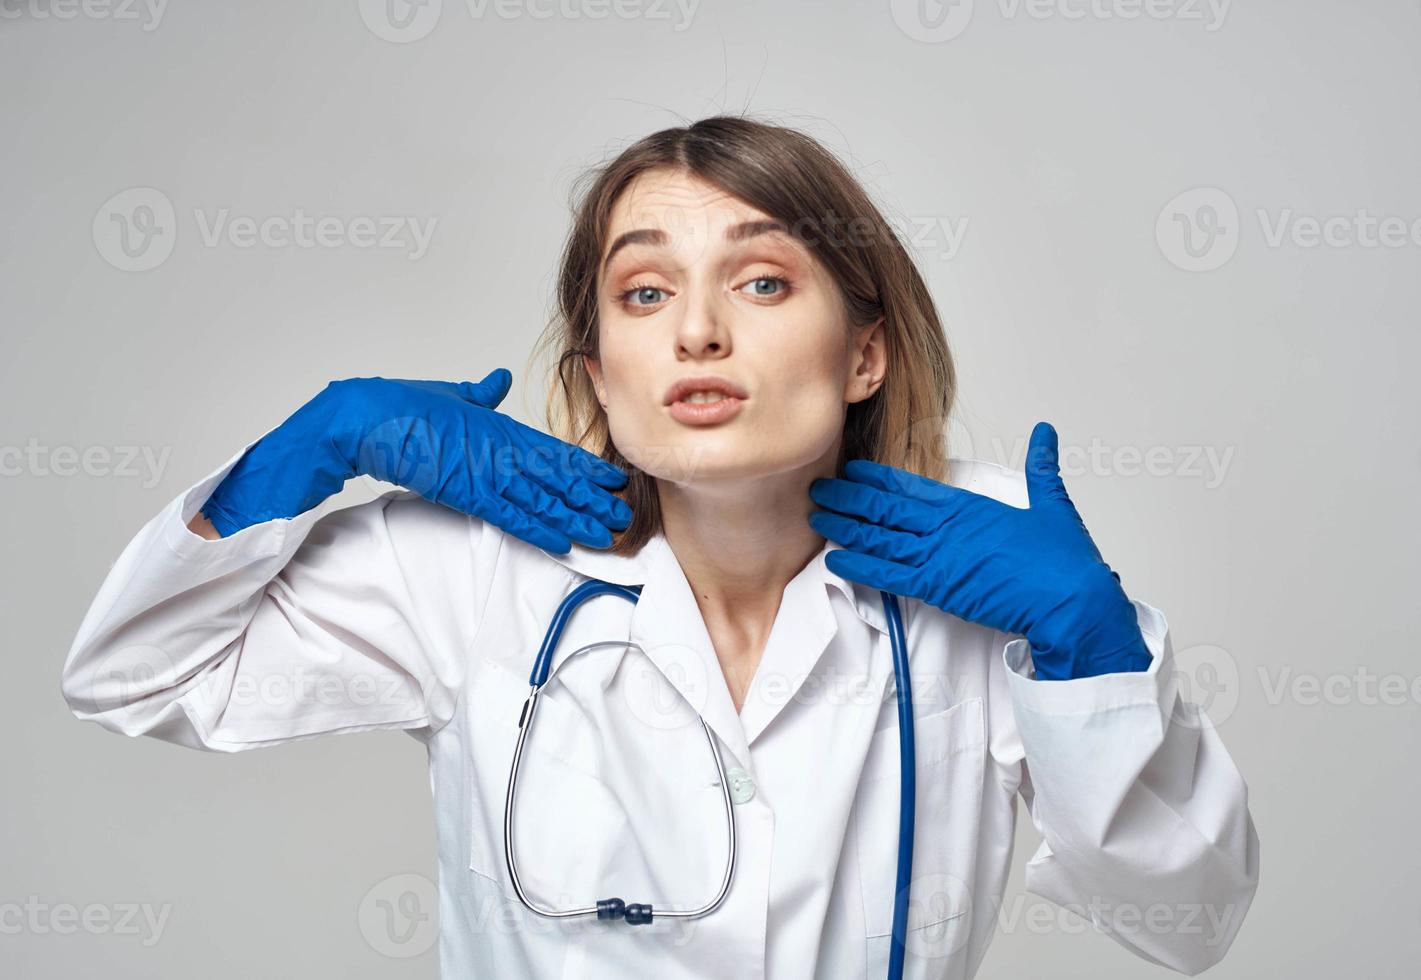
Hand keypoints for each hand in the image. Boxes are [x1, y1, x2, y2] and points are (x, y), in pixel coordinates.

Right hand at [201, 371, 631, 553]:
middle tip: (623, 515)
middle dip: (591, 498)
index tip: (612, 480)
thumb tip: (497, 379)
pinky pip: (509, 515)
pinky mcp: (465, 489)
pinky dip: (537, 529)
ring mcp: (484, 470)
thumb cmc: (401, 406)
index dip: (586, 468)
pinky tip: (560, 542)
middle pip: (557, 478)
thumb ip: (479, 392)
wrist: (363, 416)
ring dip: (574, 518)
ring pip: (541, 499)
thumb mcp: (451, 394)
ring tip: (604, 534)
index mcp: (499, 426)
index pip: (553, 451)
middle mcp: (499, 448)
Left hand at [807, 422, 1149, 679]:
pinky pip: (888, 576)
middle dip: (848, 498)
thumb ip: (1042, 467)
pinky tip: (836, 561)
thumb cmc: (1064, 561)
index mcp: (970, 507)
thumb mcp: (1053, 504)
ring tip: (818, 519)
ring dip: (845, 528)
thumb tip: (1045, 432)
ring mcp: (940, 558)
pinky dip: (860, 567)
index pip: (912, 486)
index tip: (852, 470)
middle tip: (819, 489)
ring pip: (880, 539)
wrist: (1072, 602)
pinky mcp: (939, 590)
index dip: (877, 478)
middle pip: (885, 508)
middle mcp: (948, 528)